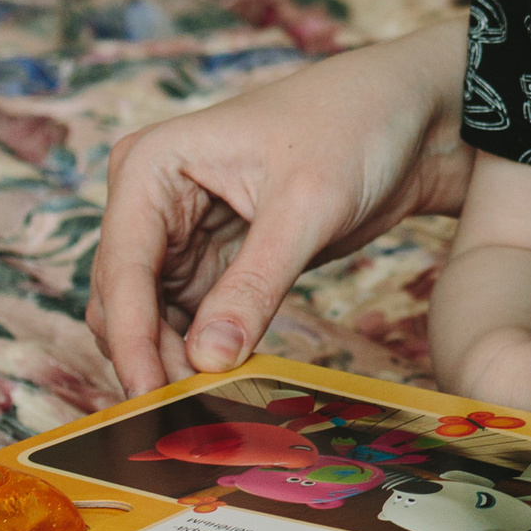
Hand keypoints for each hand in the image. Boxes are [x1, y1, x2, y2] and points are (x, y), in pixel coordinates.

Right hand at [87, 22, 474, 394]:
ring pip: (153, 319)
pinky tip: (227, 385)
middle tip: (188, 415)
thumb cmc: (355, 126)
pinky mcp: (217, 261)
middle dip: (151, 356)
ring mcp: (181, 234)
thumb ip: (254, 285)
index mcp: (151, 165)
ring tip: (211, 408)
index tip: (148, 396)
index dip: (130, 338)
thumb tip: (206, 360)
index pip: (121, 267)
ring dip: (176, 362)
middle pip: (125, 300)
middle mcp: (152, 200)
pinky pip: (193, 321)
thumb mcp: (306, 207)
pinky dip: (204, 353)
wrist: (408, 115)